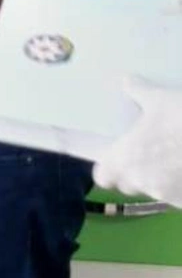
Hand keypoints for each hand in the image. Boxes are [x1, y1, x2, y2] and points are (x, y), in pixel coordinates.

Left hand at [94, 77, 181, 207]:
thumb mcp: (161, 98)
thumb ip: (139, 92)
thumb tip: (126, 81)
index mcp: (126, 159)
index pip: (102, 177)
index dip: (107, 169)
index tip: (114, 159)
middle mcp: (141, 181)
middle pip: (127, 185)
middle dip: (132, 174)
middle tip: (145, 156)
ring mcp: (164, 194)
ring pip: (152, 190)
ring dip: (157, 179)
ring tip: (171, 159)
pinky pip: (175, 197)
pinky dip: (178, 187)